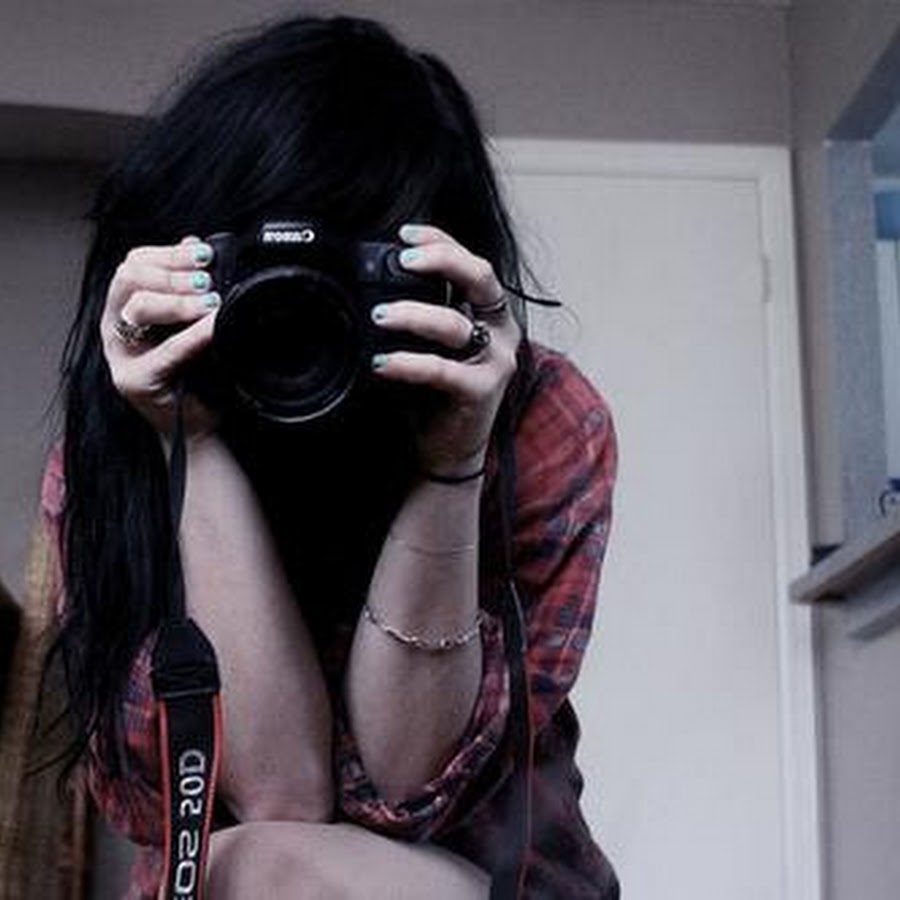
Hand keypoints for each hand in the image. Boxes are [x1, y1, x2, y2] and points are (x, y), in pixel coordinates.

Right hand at [100, 236, 221, 438]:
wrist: (199, 427)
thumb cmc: (197, 375)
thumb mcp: (192, 324)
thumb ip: (188, 288)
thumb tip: (198, 244)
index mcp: (126, 309)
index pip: (134, 263)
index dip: (168, 253)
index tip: (204, 253)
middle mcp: (116, 329)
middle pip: (130, 279)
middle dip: (173, 273)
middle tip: (208, 280)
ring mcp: (122, 356)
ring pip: (137, 308)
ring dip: (178, 299)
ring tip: (211, 302)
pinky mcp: (136, 381)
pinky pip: (165, 351)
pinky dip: (193, 336)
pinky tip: (214, 327)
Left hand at [369, 224, 520, 476]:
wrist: (448, 449)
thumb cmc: (435, 393)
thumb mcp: (431, 345)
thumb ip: (420, 314)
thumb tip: (376, 283)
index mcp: (490, 313)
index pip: (472, 263)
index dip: (442, 241)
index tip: (405, 234)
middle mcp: (501, 331)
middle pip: (479, 277)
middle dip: (440, 260)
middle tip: (402, 261)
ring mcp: (496, 361)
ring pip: (454, 324)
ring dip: (413, 315)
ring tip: (379, 315)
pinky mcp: (482, 391)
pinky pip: (442, 370)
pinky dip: (409, 363)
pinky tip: (382, 362)